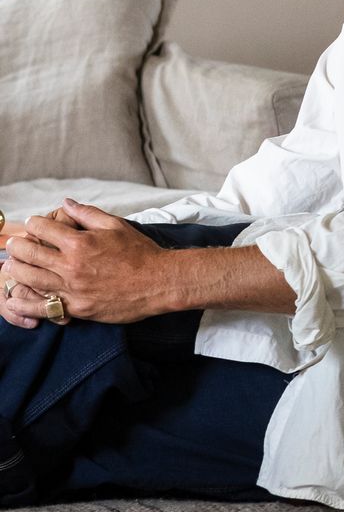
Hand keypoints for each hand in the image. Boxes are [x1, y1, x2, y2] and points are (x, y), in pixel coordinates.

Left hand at [1, 201, 172, 327]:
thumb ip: (87, 213)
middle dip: (17, 246)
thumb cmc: (140, 253)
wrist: (160, 283)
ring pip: (30, 279)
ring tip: (12, 266)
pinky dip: (25, 303)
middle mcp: (72, 266)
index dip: (33, 223)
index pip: (42, 228)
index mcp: (80, 243)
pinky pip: (44, 308)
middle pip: (29, 253)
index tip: (32, 224)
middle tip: (13, 244)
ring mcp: (73, 289)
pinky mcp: (78, 308)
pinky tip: (14, 299)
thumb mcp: (115, 226)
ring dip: (16, 270)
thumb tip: (66, 203)